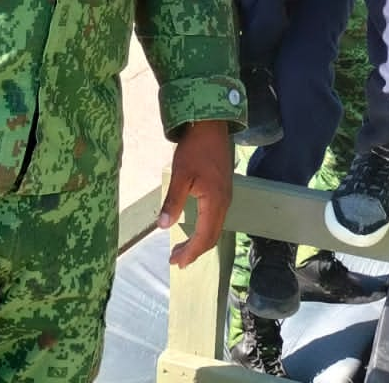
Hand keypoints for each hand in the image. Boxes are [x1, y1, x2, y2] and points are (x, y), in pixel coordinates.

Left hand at [159, 119, 233, 268]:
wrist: (211, 126)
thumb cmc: (194, 149)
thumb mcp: (181, 175)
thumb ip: (173, 202)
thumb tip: (162, 226)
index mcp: (215, 202)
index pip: (204, 236)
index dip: (190, 252)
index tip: (175, 262)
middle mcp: (224, 203)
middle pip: (212, 236)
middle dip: (194, 251)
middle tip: (176, 260)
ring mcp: (226, 196)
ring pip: (215, 228)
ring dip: (200, 241)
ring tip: (182, 249)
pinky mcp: (223, 190)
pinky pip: (216, 218)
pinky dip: (205, 230)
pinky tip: (194, 228)